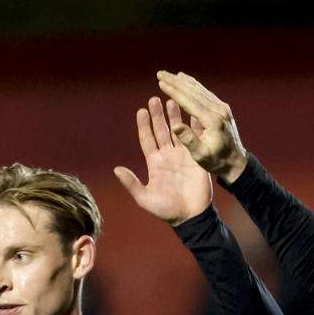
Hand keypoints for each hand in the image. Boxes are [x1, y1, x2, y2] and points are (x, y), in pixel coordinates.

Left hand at [114, 96, 213, 225]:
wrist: (190, 216)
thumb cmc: (166, 210)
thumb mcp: (145, 198)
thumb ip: (131, 183)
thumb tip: (116, 169)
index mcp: (154, 163)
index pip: (147, 139)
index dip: (144, 125)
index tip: (141, 110)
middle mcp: (167, 156)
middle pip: (161, 130)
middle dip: (158, 115)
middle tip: (154, 98)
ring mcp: (183, 155)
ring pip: (177, 131)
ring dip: (175, 116)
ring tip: (172, 100)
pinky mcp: (197, 158)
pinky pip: (195, 138)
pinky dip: (194, 126)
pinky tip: (193, 113)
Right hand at [155, 70, 248, 182]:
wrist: (237, 163)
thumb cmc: (217, 162)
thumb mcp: (201, 155)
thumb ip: (189, 140)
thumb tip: (175, 125)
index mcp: (212, 121)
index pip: (189, 101)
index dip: (174, 91)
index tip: (160, 82)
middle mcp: (219, 110)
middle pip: (194, 91)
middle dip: (176, 81)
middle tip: (160, 73)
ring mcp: (222, 108)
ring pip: (200, 89)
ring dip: (184, 81)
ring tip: (171, 75)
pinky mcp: (223, 109)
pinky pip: (206, 93)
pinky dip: (194, 86)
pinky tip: (187, 82)